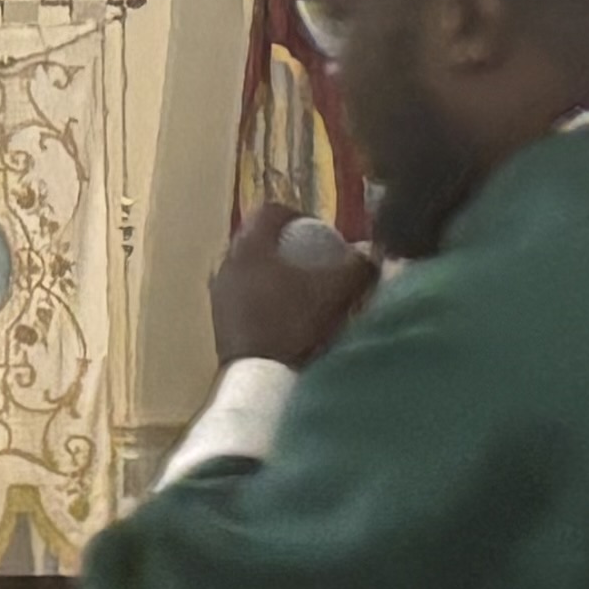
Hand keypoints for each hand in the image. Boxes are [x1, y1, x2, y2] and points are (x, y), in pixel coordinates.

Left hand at [211, 205, 376, 373]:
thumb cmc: (297, 325)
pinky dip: (260, 296)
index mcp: (251, 246)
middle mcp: (228, 262)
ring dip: (271, 272)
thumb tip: (371, 253)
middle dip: (285, 245)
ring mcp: (219, 291)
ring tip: (297, 290)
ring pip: (247, 268)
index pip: (271, 211)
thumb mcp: (338, 292)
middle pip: (257, 239)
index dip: (299, 214)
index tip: (320, 231)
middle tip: (311, 260)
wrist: (262, 377)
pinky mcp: (217, 318)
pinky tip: (282, 316)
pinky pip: (240, 294)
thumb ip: (359, 266)